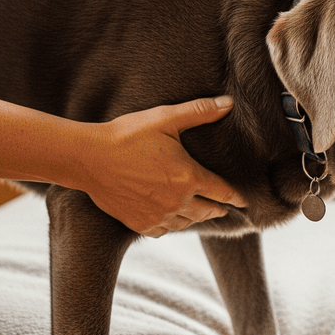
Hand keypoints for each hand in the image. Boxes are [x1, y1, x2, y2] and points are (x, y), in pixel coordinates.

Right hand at [80, 97, 246, 235]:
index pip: (223, 192)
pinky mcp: (139, 224)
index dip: (236, 197)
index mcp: (189, 177)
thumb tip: (229, 104)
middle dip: (218, 208)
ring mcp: (158, 216)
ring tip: (198, 211)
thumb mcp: (165, 118)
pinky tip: (169, 218)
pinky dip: (170, 225)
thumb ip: (199, 112)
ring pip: (186, 223)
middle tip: (222, 207)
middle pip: (208, 211)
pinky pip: (163, 231)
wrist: (89, 158)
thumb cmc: (127, 135)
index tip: (244, 202)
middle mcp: (178, 202)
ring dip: (195, 216)